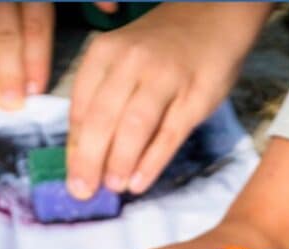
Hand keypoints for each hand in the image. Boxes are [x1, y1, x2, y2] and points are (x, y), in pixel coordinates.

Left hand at [65, 2, 270, 198]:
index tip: (73, 176)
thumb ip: (107, 95)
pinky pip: (169, 134)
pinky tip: (140, 182)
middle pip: (103, 119)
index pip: (82, 107)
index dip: (76, 147)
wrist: (215, 17)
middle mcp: (131, 63)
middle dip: (89, 161)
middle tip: (83, 192)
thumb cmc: (165, 46)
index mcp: (105, 53)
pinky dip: (152, 162)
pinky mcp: (196, 97)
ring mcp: (165, 79)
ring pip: (134, 127)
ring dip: (120, 162)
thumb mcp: (125, 57)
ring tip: (113, 188)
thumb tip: (90, 150)